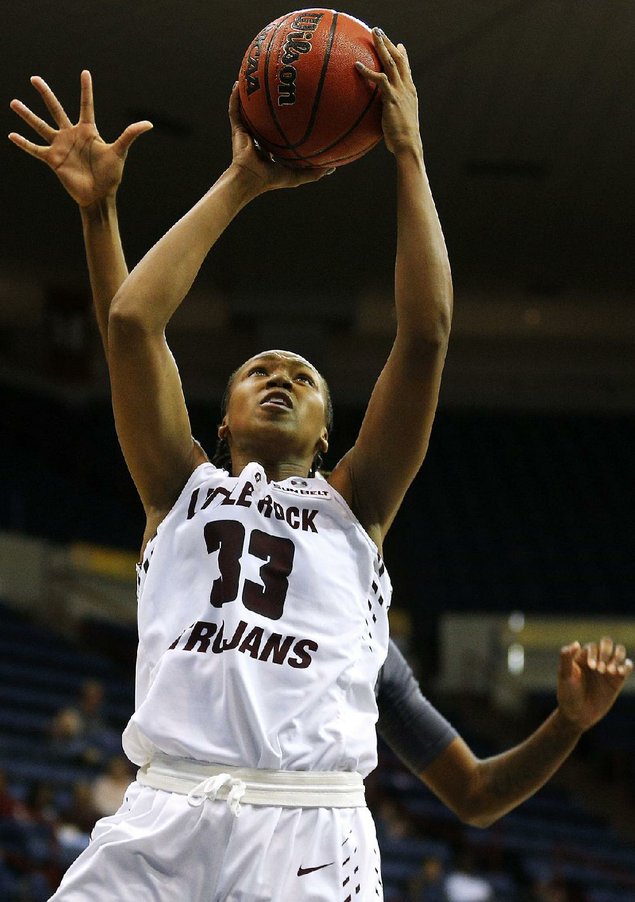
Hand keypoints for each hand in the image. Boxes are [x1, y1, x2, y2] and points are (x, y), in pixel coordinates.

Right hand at [9, 70, 151, 207]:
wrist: (98, 196)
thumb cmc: (110, 176)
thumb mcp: (119, 152)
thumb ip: (129, 136)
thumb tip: (149, 124)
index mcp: (88, 131)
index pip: (86, 105)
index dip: (86, 89)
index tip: (85, 72)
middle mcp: (72, 135)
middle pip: (56, 109)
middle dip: (45, 94)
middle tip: (34, 78)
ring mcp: (61, 146)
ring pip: (41, 126)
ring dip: (27, 115)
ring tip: (14, 102)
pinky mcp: (53, 159)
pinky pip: (35, 149)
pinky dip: (24, 143)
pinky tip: (11, 134)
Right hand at [228, 84, 333, 191]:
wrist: (250, 180)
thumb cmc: (272, 180)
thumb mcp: (298, 175)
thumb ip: (314, 172)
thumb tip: (333, 167)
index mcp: (270, 145)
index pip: (277, 128)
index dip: (285, 117)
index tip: (294, 104)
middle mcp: (258, 136)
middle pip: (264, 114)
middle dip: (268, 100)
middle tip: (277, 84)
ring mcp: (246, 132)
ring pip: (247, 108)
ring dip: (249, 93)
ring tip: (252, 75)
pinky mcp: (237, 129)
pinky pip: (234, 109)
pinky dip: (235, 97)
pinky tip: (237, 83)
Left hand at [355, 29, 420, 156]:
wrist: (408, 145)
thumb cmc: (401, 139)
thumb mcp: (399, 121)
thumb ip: (393, 112)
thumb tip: (385, 116)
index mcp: (410, 92)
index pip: (406, 68)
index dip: (403, 55)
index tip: (399, 45)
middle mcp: (407, 88)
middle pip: (398, 59)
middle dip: (389, 43)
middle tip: (379, 32)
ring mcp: (400, 91)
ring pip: (391, 62)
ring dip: (381, 46)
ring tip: (373, 34)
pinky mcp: (392, 98)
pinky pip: (379, 79)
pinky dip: (367, 71)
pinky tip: (357, 65)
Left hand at [557, 637, 632, 731]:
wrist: (577, 715)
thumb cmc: (568, 694)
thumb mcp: (565, 676)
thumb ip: (566, 658)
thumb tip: (576, 643)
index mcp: (582, 656)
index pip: (593, 646)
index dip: (595, 654)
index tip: (592, 667)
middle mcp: (596, 659)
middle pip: (607, 644)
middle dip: (607, 652)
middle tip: (601, 669)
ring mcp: (607, 669)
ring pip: (618, 652)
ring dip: (617, 658)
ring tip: (612, 671)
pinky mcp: (617, 680)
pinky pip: (627, 667)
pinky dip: (627, 665)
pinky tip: (620, 672)